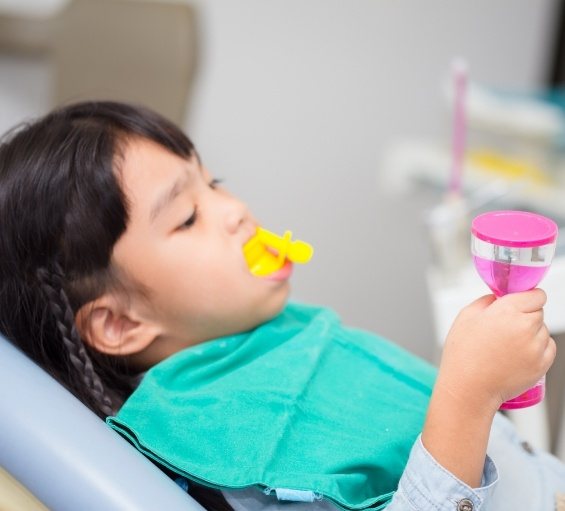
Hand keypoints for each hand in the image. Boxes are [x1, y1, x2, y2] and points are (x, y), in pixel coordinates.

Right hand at [437, 288, 555, 413]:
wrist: (469, 388)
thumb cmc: (463, 354)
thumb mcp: (466, 316)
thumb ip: (487, 300)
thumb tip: (499, 297)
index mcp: (507, 311)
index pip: (536, 295)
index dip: (526, 298)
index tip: (519, 303)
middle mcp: (525, 327)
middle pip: (538, 312)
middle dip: (525, 316)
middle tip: (505, 328)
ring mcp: (536, 347)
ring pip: (543, 330)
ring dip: (531, 333)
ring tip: (508, 345)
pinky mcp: (542, 365)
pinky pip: (548, 348)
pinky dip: (537, 349)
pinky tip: (517, 355)